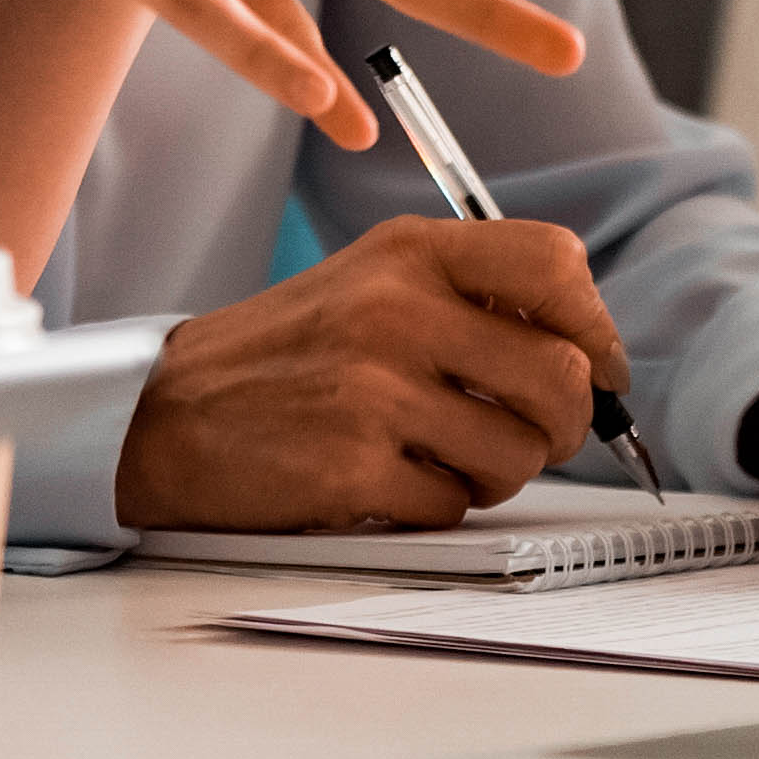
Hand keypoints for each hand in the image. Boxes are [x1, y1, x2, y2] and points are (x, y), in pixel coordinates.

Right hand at [110, 219, 633, 528]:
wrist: (162, 412)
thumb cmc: (280, 355)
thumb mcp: (368, 283)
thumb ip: (467, 295)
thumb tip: (586, 352)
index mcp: (409, 252)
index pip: (557, 264)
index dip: (596, 327)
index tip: (593, 364)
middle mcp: (396, 309)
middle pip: (562, 375)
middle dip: (566, 425)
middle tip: (532, 435)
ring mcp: (374, 388)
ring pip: (520, 452)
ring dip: (497, 473)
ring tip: (444, 458)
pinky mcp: (353, 465)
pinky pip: (455, 505)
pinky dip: (434, 506)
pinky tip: (388, 481)